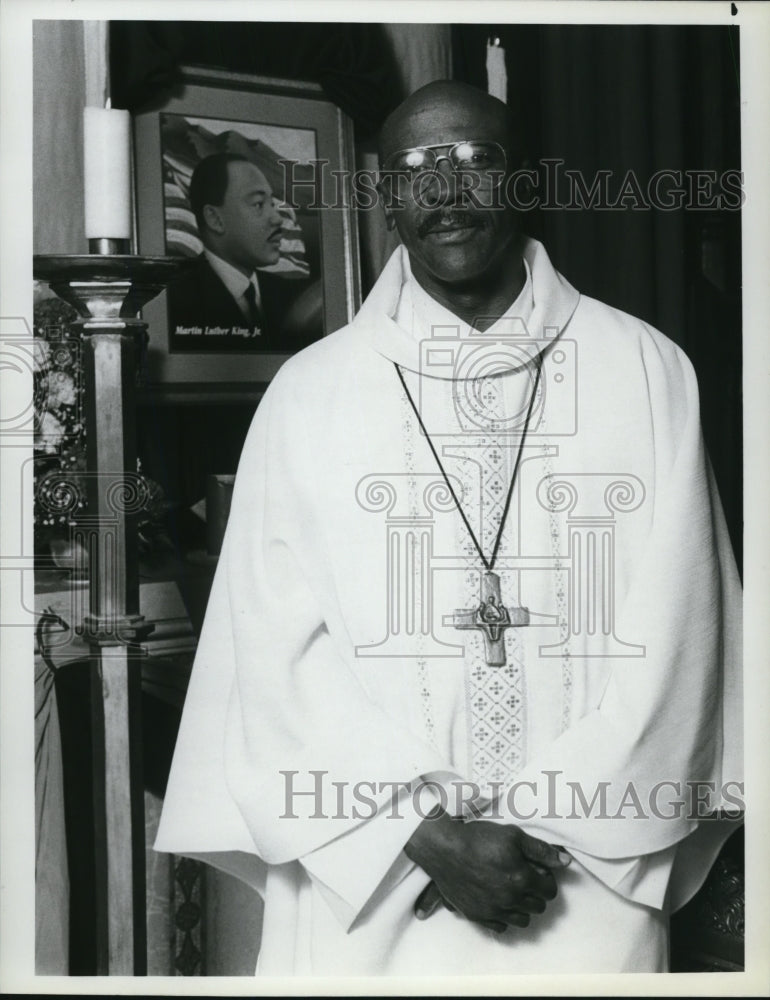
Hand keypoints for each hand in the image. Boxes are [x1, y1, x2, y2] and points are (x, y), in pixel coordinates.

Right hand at [405, 813, 570, 932]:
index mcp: (522, 878)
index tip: (539, 872)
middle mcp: (509, 899)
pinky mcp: (478, 916)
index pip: (550, 891)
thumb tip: (566, 862)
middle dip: (536, 893)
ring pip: (522, 920)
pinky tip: (499, 901)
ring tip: (513, 891)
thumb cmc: (478, 838)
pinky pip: (501, 927)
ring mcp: (493, 910)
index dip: (547, 880)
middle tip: (526, 879)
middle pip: (538, 906)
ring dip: (523, 907)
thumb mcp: (514, 835)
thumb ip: (542, 850)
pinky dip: (505, 917)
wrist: (445, 848)